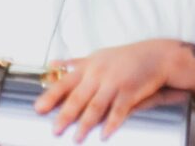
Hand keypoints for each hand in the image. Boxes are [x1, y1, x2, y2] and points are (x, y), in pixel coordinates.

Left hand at [34, 39, 177, 140]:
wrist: (156, 56)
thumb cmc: (124, 58)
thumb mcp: (97, 56)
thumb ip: (75, 63)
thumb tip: (53, 65)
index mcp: (88, 66)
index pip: (65, 82)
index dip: (51, 96)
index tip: (38, 109)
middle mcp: (98, 73)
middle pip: (78, 97)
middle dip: (65, 115)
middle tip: (54, 130)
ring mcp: (114, 82)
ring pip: (96, 106)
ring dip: (85, 124)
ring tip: (76, 138)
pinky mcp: (130, 91)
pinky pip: (119, 110)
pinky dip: (111, 124)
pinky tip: (104, 135)